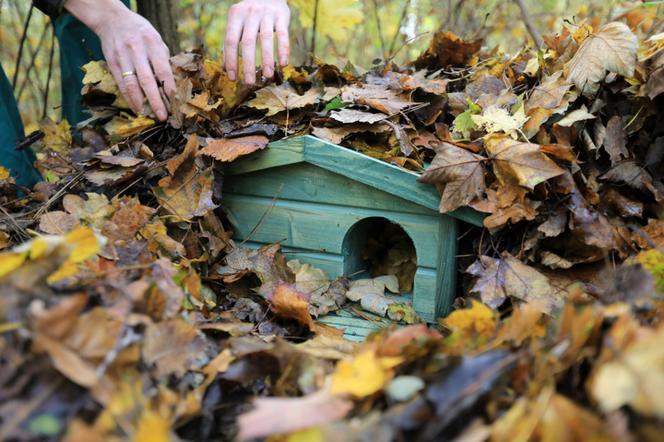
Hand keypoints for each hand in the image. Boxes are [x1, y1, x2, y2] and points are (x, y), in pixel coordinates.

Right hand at [65, 0, 175, 120]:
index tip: (175, 103)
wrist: (112, 19)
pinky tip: (135, 107)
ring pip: (131, 84)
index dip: (169, 88)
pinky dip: (128, 98)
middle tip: (162, 116)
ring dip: (140, 103)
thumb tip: (172, 82)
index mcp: (153, 43)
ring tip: (147, 115)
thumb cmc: (141, 32)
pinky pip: (121, 84)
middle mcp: (137, 50)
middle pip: (147, 80)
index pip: (163, 70)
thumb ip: (163, 58)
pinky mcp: (112, 62)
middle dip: (155, 101)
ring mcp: (123, 57)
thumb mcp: (156, 39)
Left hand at [223, 0, 290, 83]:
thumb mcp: (237, 23)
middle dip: (248, 64)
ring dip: (267, 59)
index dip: (231, 60)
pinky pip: (283, 35)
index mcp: (235, 15)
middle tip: (249, 82)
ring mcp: (266, 13)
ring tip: (267, 76)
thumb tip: (225, 67)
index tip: (233, 78)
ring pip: (265, 38)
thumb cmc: (249, 15)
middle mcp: (250, 13)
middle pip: (247, 41)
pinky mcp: (281, 16)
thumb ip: (231, 42)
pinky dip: (283, 50)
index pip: (230, 40)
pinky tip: (283, 64)